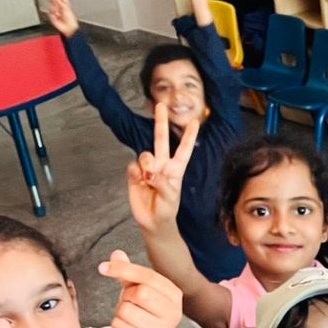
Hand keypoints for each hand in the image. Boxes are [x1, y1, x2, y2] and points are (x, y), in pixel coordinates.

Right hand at [47, 0, 79, 37]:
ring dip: (54, 9)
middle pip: (54, 0)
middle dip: (52, 0)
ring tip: (58, 13)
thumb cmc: (71, 20)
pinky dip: (53, 14)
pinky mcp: (53, 16)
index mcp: (65, 4)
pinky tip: (56, 16)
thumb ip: (59, 1)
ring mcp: (56, 11)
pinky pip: (50, 12)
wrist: (69, 28)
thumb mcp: (66, 8)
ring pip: (51, 6)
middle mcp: (60, 7)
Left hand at [101, 248, 183, 327]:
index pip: (148, 276)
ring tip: (130, 315)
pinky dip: (117, 324)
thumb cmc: (144, 309)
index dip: (124, 269)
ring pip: (126, 310)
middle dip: (127, 295)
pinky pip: (119, 326)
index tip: (103, 267)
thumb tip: (117, 254)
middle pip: (140, 293)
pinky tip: (127, 327)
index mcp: (173, 293)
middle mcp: (172, 312)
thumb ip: (129, 271)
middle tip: (131, 301)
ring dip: (121, 311)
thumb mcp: (138, 287)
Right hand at [128, 102, 199, 238]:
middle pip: (160, 140)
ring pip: (145, 154)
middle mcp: (161, 165)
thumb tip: (151, 172)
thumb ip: (163, 183)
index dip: (188, 136)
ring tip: (148, 179)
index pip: (183, 150)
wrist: (152, 222)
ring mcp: (147, 169)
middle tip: (160, 105)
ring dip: (146, 164)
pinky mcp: (134, 175)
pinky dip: (136, 173)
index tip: (195, 121)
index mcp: (175, 169)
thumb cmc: (167, 209)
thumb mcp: (170, 198)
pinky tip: (139, 182)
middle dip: (160, 122)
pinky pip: (133, 166)